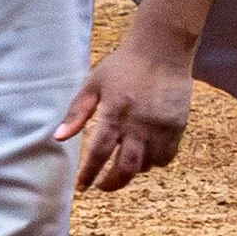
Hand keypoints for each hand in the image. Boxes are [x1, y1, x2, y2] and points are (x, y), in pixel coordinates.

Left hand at [53, 34, 194, 191]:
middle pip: (126, 169)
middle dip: (111, 184)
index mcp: (115, 113)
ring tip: (122, 163)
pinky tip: (145, 154)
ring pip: (147, 166)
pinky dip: (154, 162)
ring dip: (132, 170)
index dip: (89, 174)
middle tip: (102, 185)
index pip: (99, 153)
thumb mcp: (94, 83)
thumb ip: (76, 112)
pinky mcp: (178, 127)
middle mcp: (139, 125)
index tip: (81, 186)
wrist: (163, 49)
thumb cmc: (124, 65)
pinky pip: (166, 157)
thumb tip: (58, 137)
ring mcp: (161, 128)